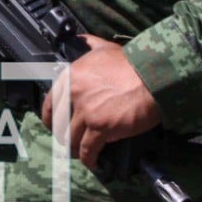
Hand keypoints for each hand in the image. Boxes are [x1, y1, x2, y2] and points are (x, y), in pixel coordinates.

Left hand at [41, 35, 161, 172]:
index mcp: (70, 77)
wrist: (151, 76)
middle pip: (59, 125)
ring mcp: (86, 112)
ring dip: (75, 150)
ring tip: (81, 154)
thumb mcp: (103, 47)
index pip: (50, 104)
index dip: (50, 119)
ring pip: (71, 139)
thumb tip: (79, 39)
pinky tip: (94, 163)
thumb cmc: (131, 61)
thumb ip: (88, 44)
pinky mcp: (101, 128)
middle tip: (69, 142)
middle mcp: (73, 95)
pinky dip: (89, 159)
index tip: (55, 125)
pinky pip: (88, 150)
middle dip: (63, 136)